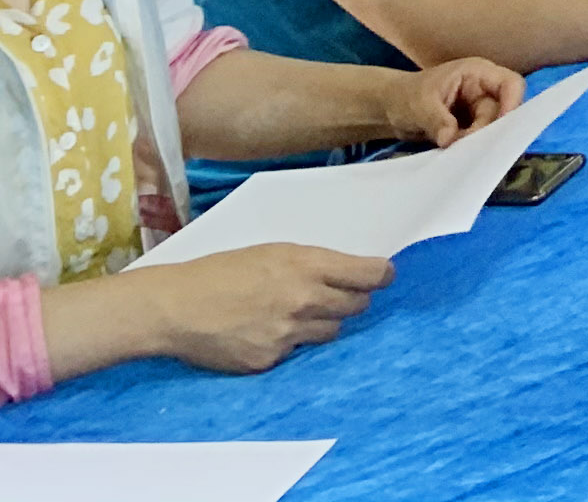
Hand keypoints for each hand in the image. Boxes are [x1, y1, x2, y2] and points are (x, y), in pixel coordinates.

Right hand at [125, 242, 393, 373]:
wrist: (175, 307)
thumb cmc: (223, 272)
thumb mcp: (274, 252)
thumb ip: (314, 264)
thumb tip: (347, 273)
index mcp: (308, 265)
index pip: (370, 275)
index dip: (382, 276)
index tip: (385, 278)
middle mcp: (305, 300)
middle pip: (357, 306)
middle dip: (351, 301)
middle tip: (334, 297)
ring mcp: (288, 334)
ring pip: (331, 333)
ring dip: (322, 325)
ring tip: (293, 315)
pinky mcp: (270, 361)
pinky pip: (297, 354)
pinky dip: (288, 345)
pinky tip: (264, 334)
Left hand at [369, 56, 523, 145]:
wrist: (389, 109)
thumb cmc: (405, 96)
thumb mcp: (419, 105)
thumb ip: (437, 120)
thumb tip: (450, 138)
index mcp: (476, 74)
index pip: (510, 84)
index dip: (512, 104)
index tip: (500, 129)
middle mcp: (482, 90)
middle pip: (501, 111)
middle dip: (486, 130)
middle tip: (466, 147)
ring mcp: (476, 109)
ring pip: (491, 127)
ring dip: (477, 141)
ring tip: (456, 151)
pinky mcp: (469, 126)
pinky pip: (478, 138)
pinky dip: (469, 147)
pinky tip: (456, 154)